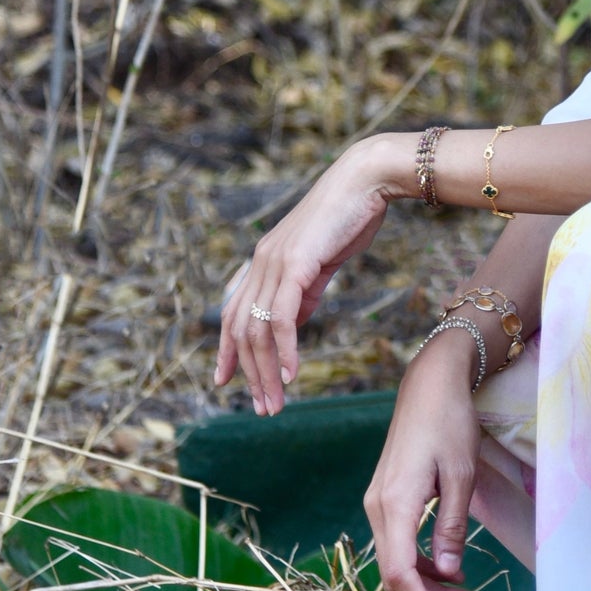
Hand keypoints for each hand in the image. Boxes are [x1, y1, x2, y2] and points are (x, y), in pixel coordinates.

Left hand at [215, 138, 397, 413]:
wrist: (365, 182)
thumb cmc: (350, 217)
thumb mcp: (321, 262)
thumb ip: (304, 291)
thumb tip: (292, 321)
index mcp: (263, 261)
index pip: (234, 313)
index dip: (227, 350)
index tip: (225, 381)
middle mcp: (260, 263)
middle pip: (241, 330)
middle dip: (249, 374)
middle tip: (263, 407)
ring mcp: (274, 263)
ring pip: (258, 331)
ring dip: (266, 373)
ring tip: (275, 402)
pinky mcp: (295, 265)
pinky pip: (282, 318)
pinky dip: (284, 350)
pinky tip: (291, 373)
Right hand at [363, 334, 482, 590]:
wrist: (429, 385)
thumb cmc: (449, 423)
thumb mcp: (461, 475)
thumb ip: (451, 527)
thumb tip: (448, 574)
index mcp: (394, 503)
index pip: (398, 571)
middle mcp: (378, 507)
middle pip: (396, 571)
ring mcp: (379, 502)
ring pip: (398, 559)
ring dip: (429, 584)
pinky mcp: (388, 497)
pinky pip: (400, 541)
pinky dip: (422, 562)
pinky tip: (450, 572)